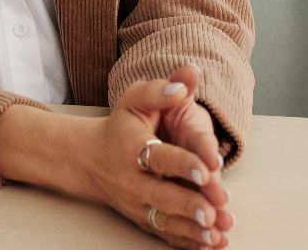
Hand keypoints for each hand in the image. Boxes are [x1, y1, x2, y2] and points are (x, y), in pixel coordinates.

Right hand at [84, 76, 235, 248]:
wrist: (89, 158)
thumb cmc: (120, 126)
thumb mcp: (135, 99)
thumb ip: (162, 88)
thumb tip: (189, 75)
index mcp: (133, 148)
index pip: (161, 157)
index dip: (184, 163)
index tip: (208, 168)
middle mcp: (133, 181)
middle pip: (162, 196)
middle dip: (189, 205)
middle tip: (213, 212)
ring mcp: (137, 204)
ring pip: (165, 221)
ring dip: (192, 230)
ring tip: (218, 233)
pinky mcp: (144, 218)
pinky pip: (165, 234)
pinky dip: (187, 243)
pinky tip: (211, 245)